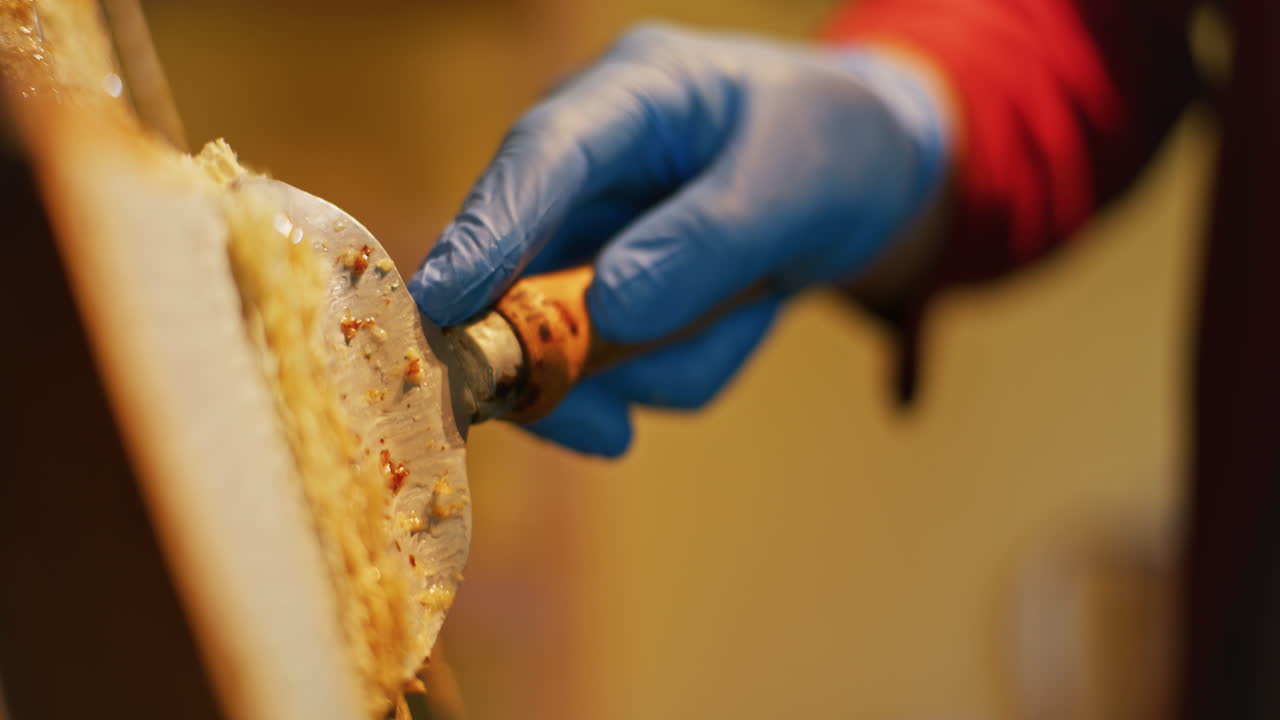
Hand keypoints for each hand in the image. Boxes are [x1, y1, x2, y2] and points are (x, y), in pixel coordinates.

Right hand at [410, 23, 950, 455]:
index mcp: (632, 95)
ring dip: (665, 360)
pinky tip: (735, 322)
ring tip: (755, 305)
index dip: (486, 231)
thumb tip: (609, 309)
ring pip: (580, 340)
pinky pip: (624, 366)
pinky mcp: (606, 294)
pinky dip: (682, 366)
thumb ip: (707, 242)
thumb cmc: (832, 145)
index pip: (540, 156)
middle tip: (610, 426)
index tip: (444, 306)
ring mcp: (591, 234)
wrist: (867, 173)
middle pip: (522, 268)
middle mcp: (589, 166)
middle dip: (567, 350)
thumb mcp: (794, 184)